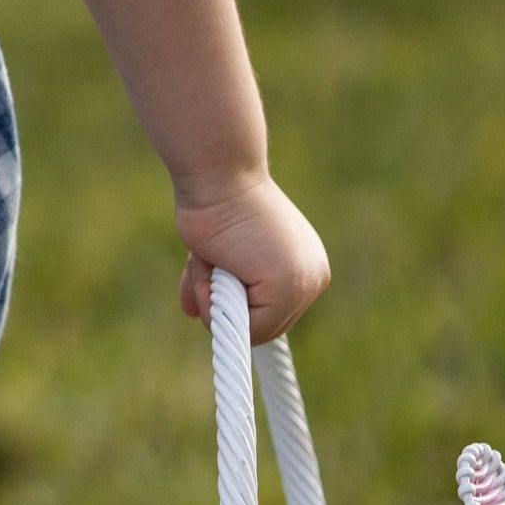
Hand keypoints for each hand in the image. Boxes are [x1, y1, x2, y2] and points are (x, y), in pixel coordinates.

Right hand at [175, 170, 329, 343]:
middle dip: (223, 304)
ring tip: (209, 262)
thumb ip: (218, 283)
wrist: (220, 174)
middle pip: (264, 326)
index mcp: (304, 266)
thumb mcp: (222, 251)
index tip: (210, 274)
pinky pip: (245, 327)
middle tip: (206, 268)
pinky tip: (211, 269)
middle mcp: (311, 277)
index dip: (233, 303)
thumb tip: (193, 311)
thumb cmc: (215, 203)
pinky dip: (216, 305)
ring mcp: (302, 285)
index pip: (270, 311)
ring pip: (253, 329)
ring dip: (216, 301)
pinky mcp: (286, 288)